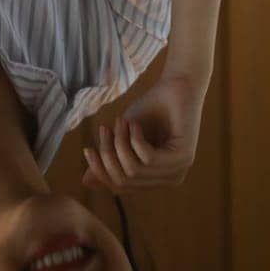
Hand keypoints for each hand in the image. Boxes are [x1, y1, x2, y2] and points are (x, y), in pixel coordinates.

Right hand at [82, 73, 204, 192]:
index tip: (87, 149)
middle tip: (104, 129)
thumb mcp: (125, 135)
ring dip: (120, 144)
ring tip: (120, 122)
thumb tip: (86, 183)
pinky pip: (148, 159)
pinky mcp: (183, 158)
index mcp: (155, 178)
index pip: (120, 188)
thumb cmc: (153, 107)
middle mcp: (168, 180)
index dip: (101, 171)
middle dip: (108, 155)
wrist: (178, 82)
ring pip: (134, 171)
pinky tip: (134, 123)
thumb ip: (110, 159)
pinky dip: (135, 139)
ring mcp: (178, 171)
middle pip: (124, 182)